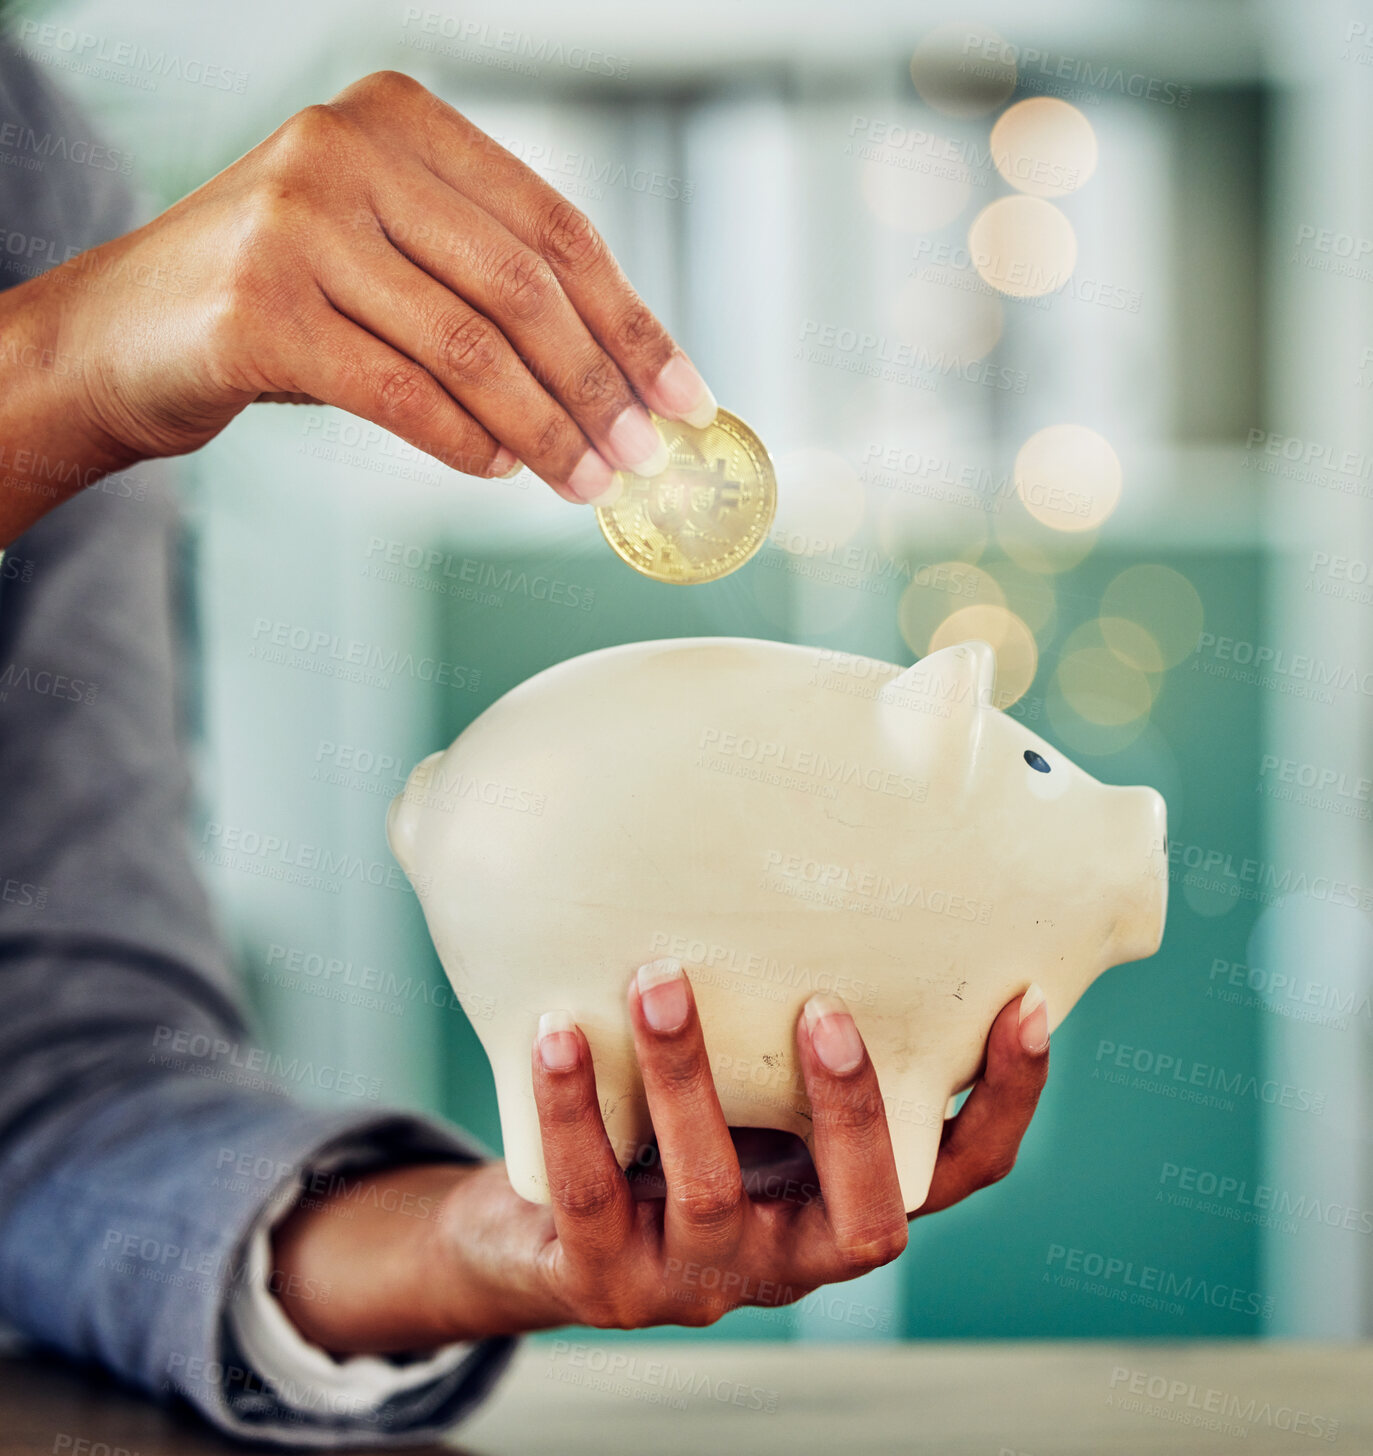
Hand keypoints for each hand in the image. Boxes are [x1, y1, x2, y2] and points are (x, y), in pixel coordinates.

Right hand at [0, 70, 714, 541]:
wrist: (121, 336)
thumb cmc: (282, 304)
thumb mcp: (387, 261)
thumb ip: (486, 292)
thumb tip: (621, 388)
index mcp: (401, 121)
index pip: (554, 228)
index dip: (632, 320)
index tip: (685, 396)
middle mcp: (348, 149)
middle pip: (522, 286)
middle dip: (599, 385)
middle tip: (642, 458)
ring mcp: (295, 222)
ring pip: (469, 345)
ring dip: (545, 429)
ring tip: (583, 482)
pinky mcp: (257, 308)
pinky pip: (400, 391)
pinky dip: (464, 441)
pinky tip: (499, 470)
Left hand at [269, 971, 1048, 1351]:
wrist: (548, 1228)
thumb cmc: (676, 1122)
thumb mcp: (749, 1074)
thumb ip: (790, 1003)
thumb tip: (835, 831)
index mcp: (846, 1194)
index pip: (963, 1169)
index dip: (1004, 1100)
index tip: (1027, 1002)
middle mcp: (794, 1251)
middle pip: (866, 1208)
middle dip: (853, 1109)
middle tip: (824, 1009)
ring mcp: (701, 1276)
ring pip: (711, 1190)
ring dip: (688, 1079)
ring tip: (660, 979)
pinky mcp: (603, 1280)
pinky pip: (588, 1191)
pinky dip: (574, 1108)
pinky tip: (558, 1029)